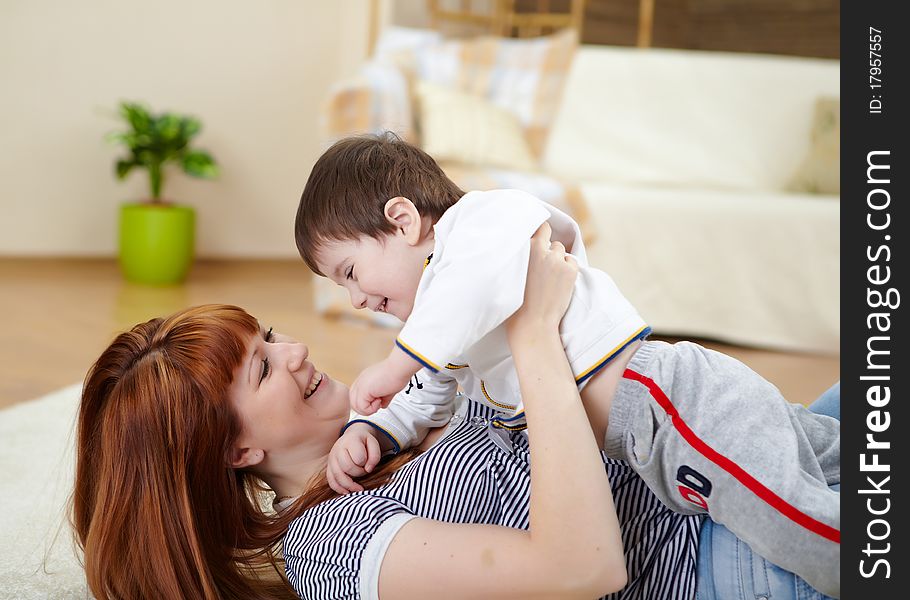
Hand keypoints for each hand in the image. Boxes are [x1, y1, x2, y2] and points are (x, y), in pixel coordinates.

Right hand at [326, 423, 382, 493]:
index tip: (369, 464)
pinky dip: (339, 489)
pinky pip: (331, 481)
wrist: (351, 437)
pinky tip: (348, 492)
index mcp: (350, 441)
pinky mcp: (329, 468)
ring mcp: (331, 459)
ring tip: (359, 489)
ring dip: (349, 485)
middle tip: (364, 472)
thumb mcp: (373, 444)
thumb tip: (368, 470)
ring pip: (337, 476)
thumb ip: (375, 456)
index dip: (366, 464)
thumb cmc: (364, 443)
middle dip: (358, 473)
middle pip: (347, 467)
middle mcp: (338, 449)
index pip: (358, 457)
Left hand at [350, 355, 410, 414]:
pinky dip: (372, 409)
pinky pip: (362, 407)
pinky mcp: (363, 390)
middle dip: (366, 408)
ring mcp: (360, 386)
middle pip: (354, 403)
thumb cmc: (397, 373)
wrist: (399, 368)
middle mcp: (360, 382)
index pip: (356, 397)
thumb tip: (382, 404)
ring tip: (379, 402)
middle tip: (377, 404)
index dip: (366, 403)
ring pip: (355, 406)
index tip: (378, 401)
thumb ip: (382, 397)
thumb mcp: (387, 388)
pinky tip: (379, 400)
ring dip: (369, 409)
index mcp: (364, 380)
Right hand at [507, 222, 578, 338]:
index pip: (542, 227)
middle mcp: (541, 250)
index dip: (543, 233)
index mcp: (525, 248)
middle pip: (552, 241)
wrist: (531, 321)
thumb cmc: (517, 301)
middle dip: (550, 251)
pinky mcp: (570, 270)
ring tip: (551, 279)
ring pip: (562, 252)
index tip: (542, 238)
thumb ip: (522, 256)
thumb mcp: (513, 271)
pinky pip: (572, 262)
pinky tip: (559, 283)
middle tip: (545, 269)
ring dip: (559, 261)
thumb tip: (531, 245)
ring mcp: (557, 259)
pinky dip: (568, 270)